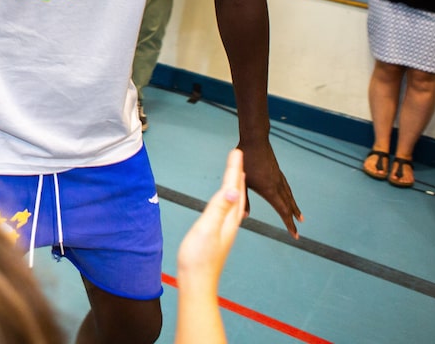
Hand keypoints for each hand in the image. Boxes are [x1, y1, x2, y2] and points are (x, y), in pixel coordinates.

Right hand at [177, 149, 245, 289]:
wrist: (197, 282)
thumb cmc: (199, 257)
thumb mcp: (207, 229)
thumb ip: (219, 209)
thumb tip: (232, 190)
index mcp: (229, 218)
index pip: (233, 188)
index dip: (234, 169)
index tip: (236, 151)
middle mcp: (230, 222)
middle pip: (237, 193)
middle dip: (237, 174)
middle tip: (237, 157)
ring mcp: (224, 229)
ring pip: (234, 202)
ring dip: (235, 186)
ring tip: (236, 175)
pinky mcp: (218, 235)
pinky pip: (227, 210)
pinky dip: (228, 199)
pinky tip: (225, 203)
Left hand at [238, 138, 301, 236]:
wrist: (255, 140)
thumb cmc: (246, 159)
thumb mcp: (241, 181)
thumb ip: (243, 199)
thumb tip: (243, 217)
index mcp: (269, 190)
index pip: (282, 210)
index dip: (288, 223)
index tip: (294, 234)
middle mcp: (277, 185)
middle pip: (288, 206)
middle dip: (292, 219)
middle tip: (298, 232)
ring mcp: (279, 178)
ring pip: (289, 196)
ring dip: (294, 208)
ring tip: (299, 216)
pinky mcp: (277, 172)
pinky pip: (287, 188)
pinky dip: (290, 196)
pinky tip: (289, 197)